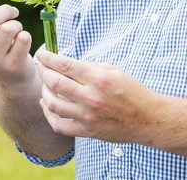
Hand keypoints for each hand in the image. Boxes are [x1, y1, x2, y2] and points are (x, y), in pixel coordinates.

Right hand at [0, 5, 34, 86]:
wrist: (13, 77)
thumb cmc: (0, 48)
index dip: (0, 11)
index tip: (7, 12)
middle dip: (7, 13)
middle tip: (14, 16)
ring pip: (9, 28)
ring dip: (18, 26)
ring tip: (17, 33)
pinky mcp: (12, 65)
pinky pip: (23, 39)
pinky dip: (26, 36)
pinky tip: (23, 43)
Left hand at [37, 51, 160, 143]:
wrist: (145, 118)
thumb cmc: (131, 90)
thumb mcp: (114, 71)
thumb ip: (90, 68)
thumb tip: (67, 64)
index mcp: (99, 78)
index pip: (66, 65)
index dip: (49, 58)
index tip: (41, 54)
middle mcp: (91, 97)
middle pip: (55, 83)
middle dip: (43, 72)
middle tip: (41, 67)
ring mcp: (87, 116)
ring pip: (53, 104)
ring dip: (44, 92)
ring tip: (44, 85)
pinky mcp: (86, 131)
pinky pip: (59, 125)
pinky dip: (48, 114)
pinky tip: (47, 105)